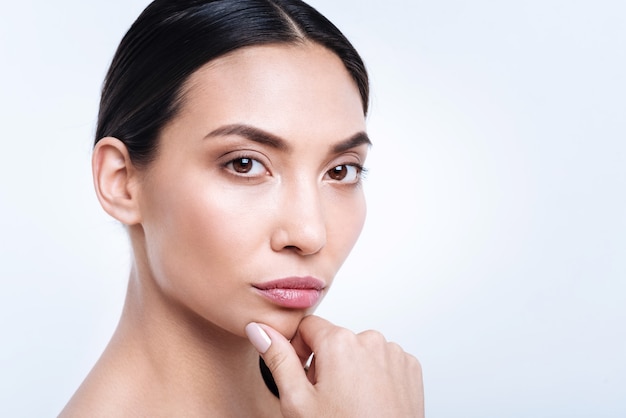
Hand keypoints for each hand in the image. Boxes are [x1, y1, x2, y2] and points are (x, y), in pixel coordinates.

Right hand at [245, 316, 423, 417]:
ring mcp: (393, 354)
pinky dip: (375, 376)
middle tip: (326, 399)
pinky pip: (383, 361)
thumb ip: (277, 358)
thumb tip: (259, 330)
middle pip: (335, 340)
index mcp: (340, 342)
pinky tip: (369, 402)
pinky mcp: (410, 368)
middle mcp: (370, 340)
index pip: (307, 327)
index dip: (298, 351)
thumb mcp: (297, 401)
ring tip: (350, 404)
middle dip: (325, 364)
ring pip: (359, 351)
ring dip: (351, 370)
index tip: (303, 377)